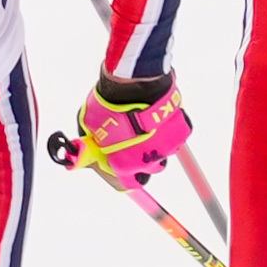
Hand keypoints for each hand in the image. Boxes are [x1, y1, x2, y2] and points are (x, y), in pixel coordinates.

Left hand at [66, 77, 192, 194]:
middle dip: (144, 157)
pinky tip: (160, 114)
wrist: (134, 82)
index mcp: (125, 165)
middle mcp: (148, 161)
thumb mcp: (91, 126)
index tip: (122, 163)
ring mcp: (168, 147)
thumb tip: (85, 149)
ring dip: (158, 143)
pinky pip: (177, 135)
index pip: (128, 183)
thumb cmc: (109, 104)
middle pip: (150, 169)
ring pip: (165, 152)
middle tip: (136, 139)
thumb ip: (93, 143)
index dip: (125, 174)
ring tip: (147, 123)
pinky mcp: (182, 132)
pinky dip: (171, 127)